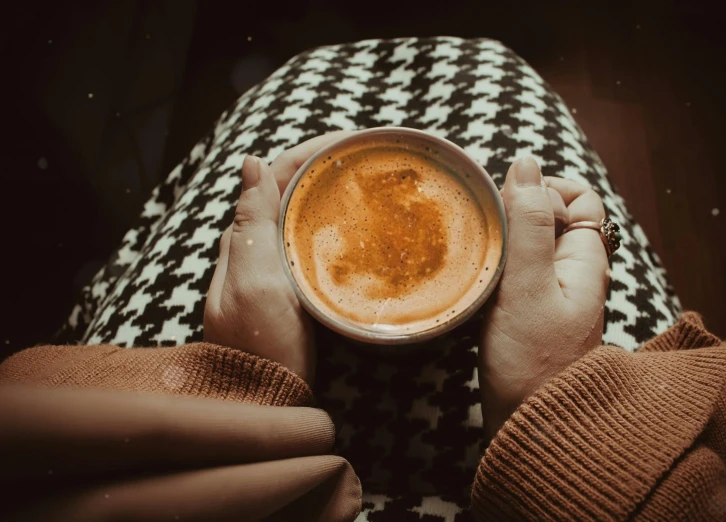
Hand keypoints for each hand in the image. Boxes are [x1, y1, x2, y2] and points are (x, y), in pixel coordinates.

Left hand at [204, 132, 352, 384]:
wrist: (264, 402)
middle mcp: (254, 251)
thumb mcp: (255, 281)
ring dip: (329, 197)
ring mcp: (272, 274)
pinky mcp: (292, 295)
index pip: (274, 177)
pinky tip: (357, 233)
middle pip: (288, 193)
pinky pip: (310, 249)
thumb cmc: (261, 344)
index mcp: (243, 240)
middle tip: (367, 161)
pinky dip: (332, 230)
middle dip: (324, 170)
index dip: (309, 153)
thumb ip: (252, 223)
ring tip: (368, 187)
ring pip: (299, 220)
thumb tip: (250, 162)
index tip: (351, 141)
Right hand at [480, 157, 608, 436]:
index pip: (581, 198)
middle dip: (517, 211)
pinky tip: (473, 277)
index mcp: (585, 259)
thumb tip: (527, 162)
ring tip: (474, 252)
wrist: (530, 428)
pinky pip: (515, 272)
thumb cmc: (532, 361)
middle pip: (552, 217)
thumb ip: (528, 223)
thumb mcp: (529, 284)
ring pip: (529, 246)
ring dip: (502, 240)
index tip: (510, 202)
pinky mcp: (529, 315)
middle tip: (484, 228)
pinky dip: (495, 265)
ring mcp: (551, 295)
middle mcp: (573, 273)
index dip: (548, 188)